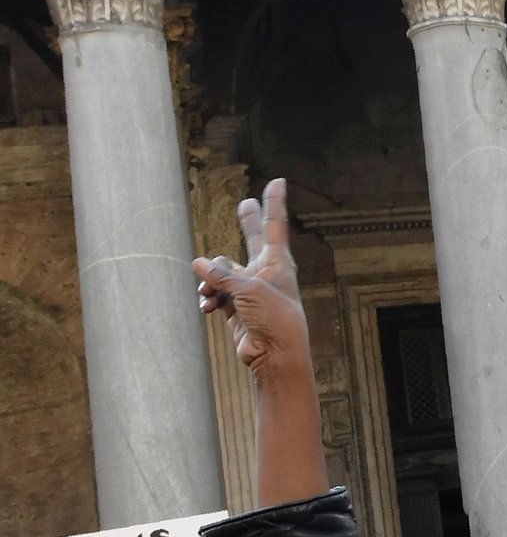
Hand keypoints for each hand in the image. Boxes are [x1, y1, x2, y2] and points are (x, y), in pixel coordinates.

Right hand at [194, 178, 308, 377]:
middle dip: (247, 222)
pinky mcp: (237, 307)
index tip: (278, 182)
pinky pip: (215, 293)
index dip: (274, 203)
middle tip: (245, 203)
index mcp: (277, 263)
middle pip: (252, 239)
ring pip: (221, 272)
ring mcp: (250, 289)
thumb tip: (198, 264)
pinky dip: (209, 298)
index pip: (274, 225)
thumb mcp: (249, 291)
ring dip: (211, 281)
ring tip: (209, 294)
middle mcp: (265, 272)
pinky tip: (207, 307)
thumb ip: (222, 275)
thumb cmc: (274, 319)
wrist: (275, 354)